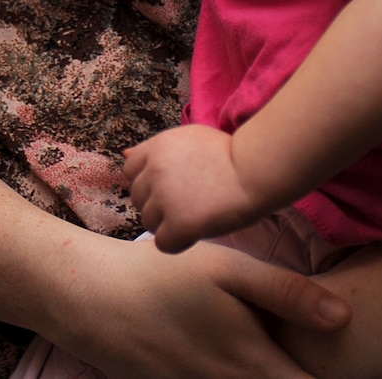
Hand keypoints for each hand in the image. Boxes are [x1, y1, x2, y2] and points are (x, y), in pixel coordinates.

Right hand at [46, 233, 348, 378]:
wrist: (89, 300)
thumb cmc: (162, 277)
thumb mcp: (227, 269)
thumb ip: (287, 293)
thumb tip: (346, 318)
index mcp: (254, 366)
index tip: (349, 363)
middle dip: (300, 376)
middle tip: (306, 354)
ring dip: (266, 377)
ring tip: (271, 353)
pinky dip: (230, 378)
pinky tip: (226, 350)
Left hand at [126, 124, 263, 252]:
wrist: (256, 169)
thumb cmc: (230, 155)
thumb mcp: (189, 138)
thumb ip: (157, 149)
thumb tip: (124, 153)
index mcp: (157, 147)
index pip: (130, 170)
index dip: (149, 182)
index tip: (171, 188)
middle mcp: (155, 170)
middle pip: (137, 197)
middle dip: (157, 204)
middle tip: (187, 205)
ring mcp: (165, 197)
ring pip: (148, 221)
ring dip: (167, 224)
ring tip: (194, 217)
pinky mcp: (179, 222)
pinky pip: (163, 243)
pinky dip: (178, 243)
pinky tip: (196, 233)